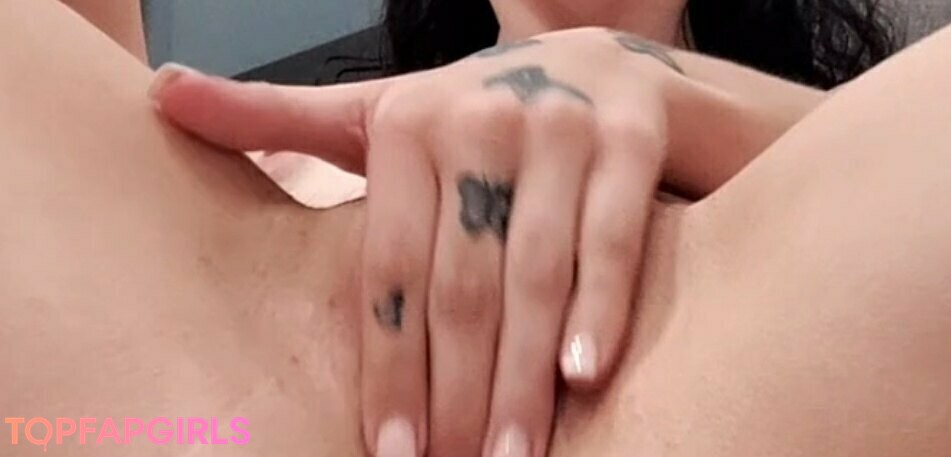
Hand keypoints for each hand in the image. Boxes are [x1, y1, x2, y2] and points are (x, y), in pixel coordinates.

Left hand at [150, 27, 716, 456]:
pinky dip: (601, 309)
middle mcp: (482, 118)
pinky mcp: (634, 135)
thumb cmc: (484, 109)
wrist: (610, 62)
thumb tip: (160, 97)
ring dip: (522, 377)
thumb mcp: (386, 113)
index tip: (390, 449)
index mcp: (409, 125)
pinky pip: (612, 236)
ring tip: (510, 456)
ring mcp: (562, 126)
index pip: (389, 269)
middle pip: (461, 284)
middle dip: (456, 393)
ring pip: (534, 272)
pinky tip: (583, 378)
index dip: (388, 368)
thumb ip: (282, 117)